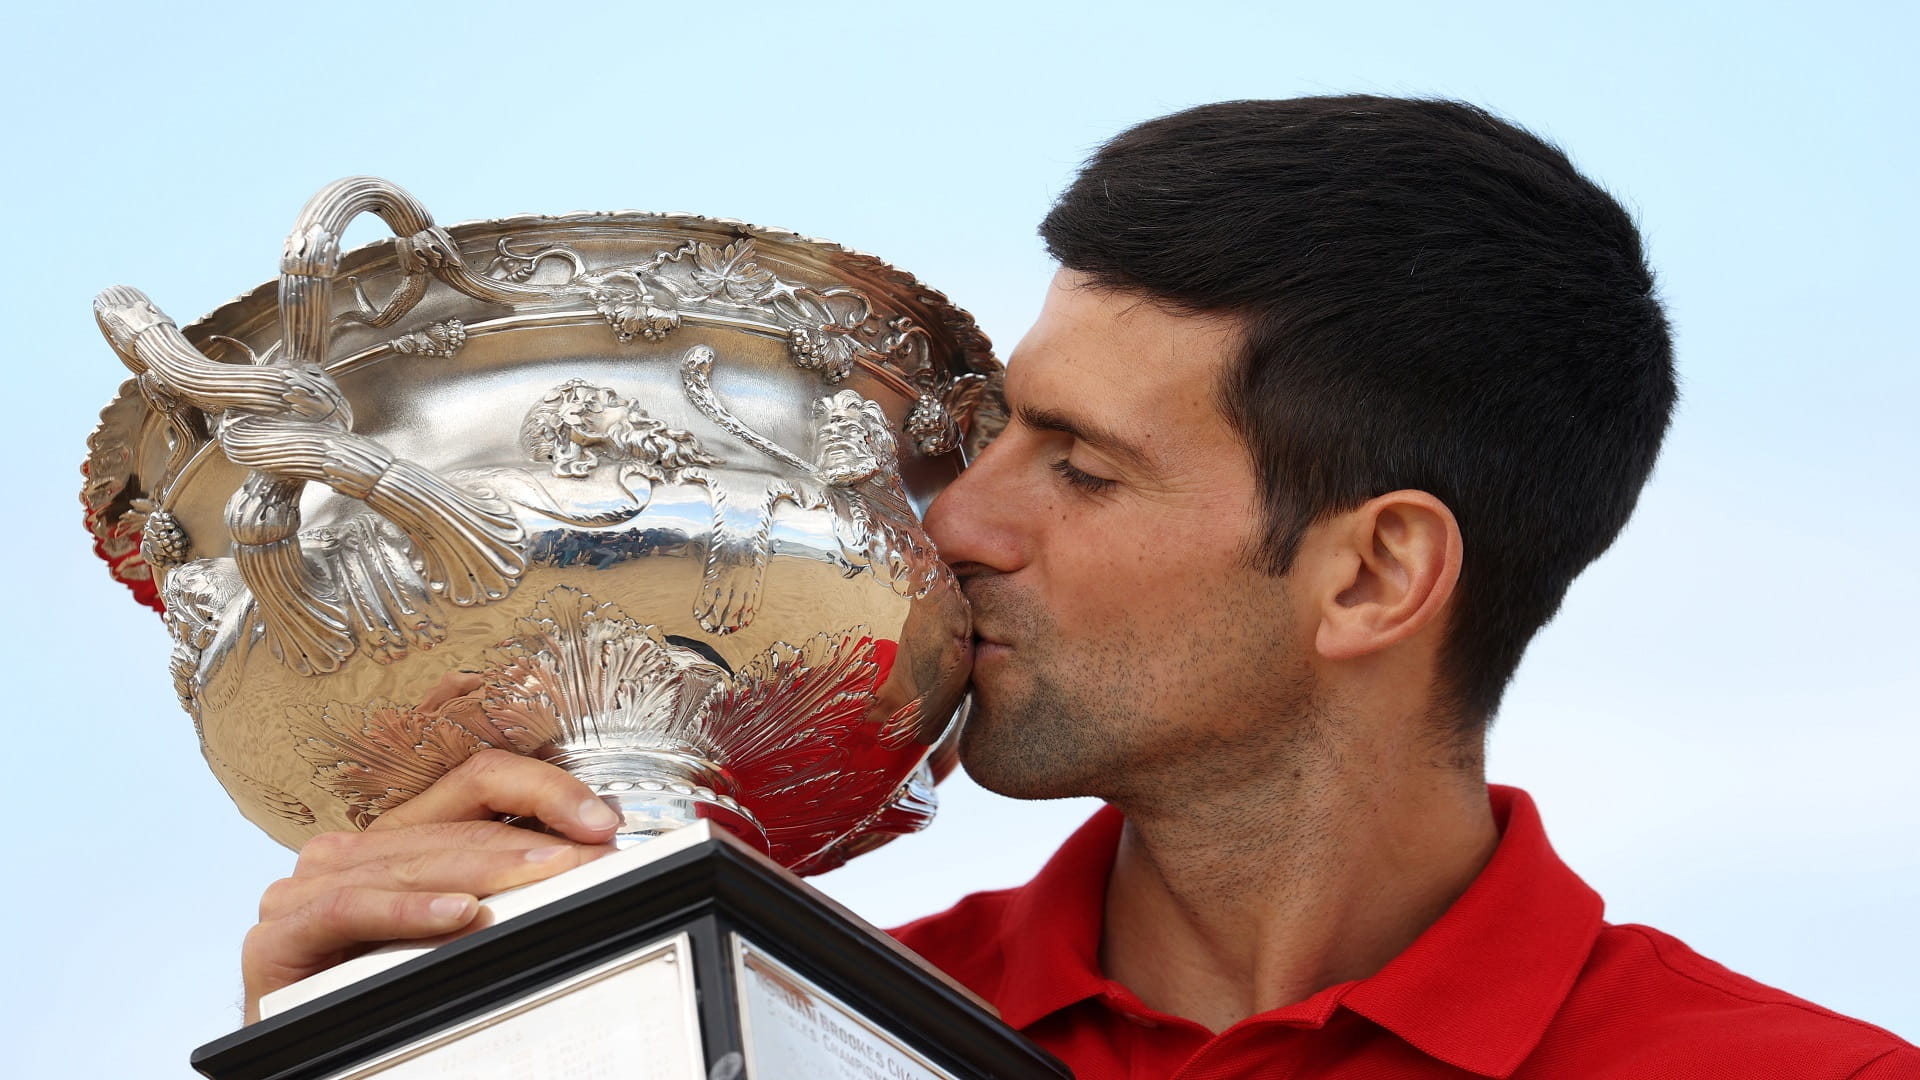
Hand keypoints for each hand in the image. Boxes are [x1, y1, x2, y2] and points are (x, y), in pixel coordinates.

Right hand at [240, 750, 618, 1021]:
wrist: (300, 1062)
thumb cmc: (376, 997)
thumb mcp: (449, 935)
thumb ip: (498, 895)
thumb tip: (584, 869)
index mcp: (396, 840)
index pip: (477, 783)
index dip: (543, 791)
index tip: (601, 822)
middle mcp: (350, 851)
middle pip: (455, 827)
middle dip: (531, 845)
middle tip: (590, 860)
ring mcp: (307, 887)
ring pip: (412, 863)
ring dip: (487, 873)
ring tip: (546, 879)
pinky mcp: (279, 934)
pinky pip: (353, 908)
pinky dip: (410, 911)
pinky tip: (460, 915)